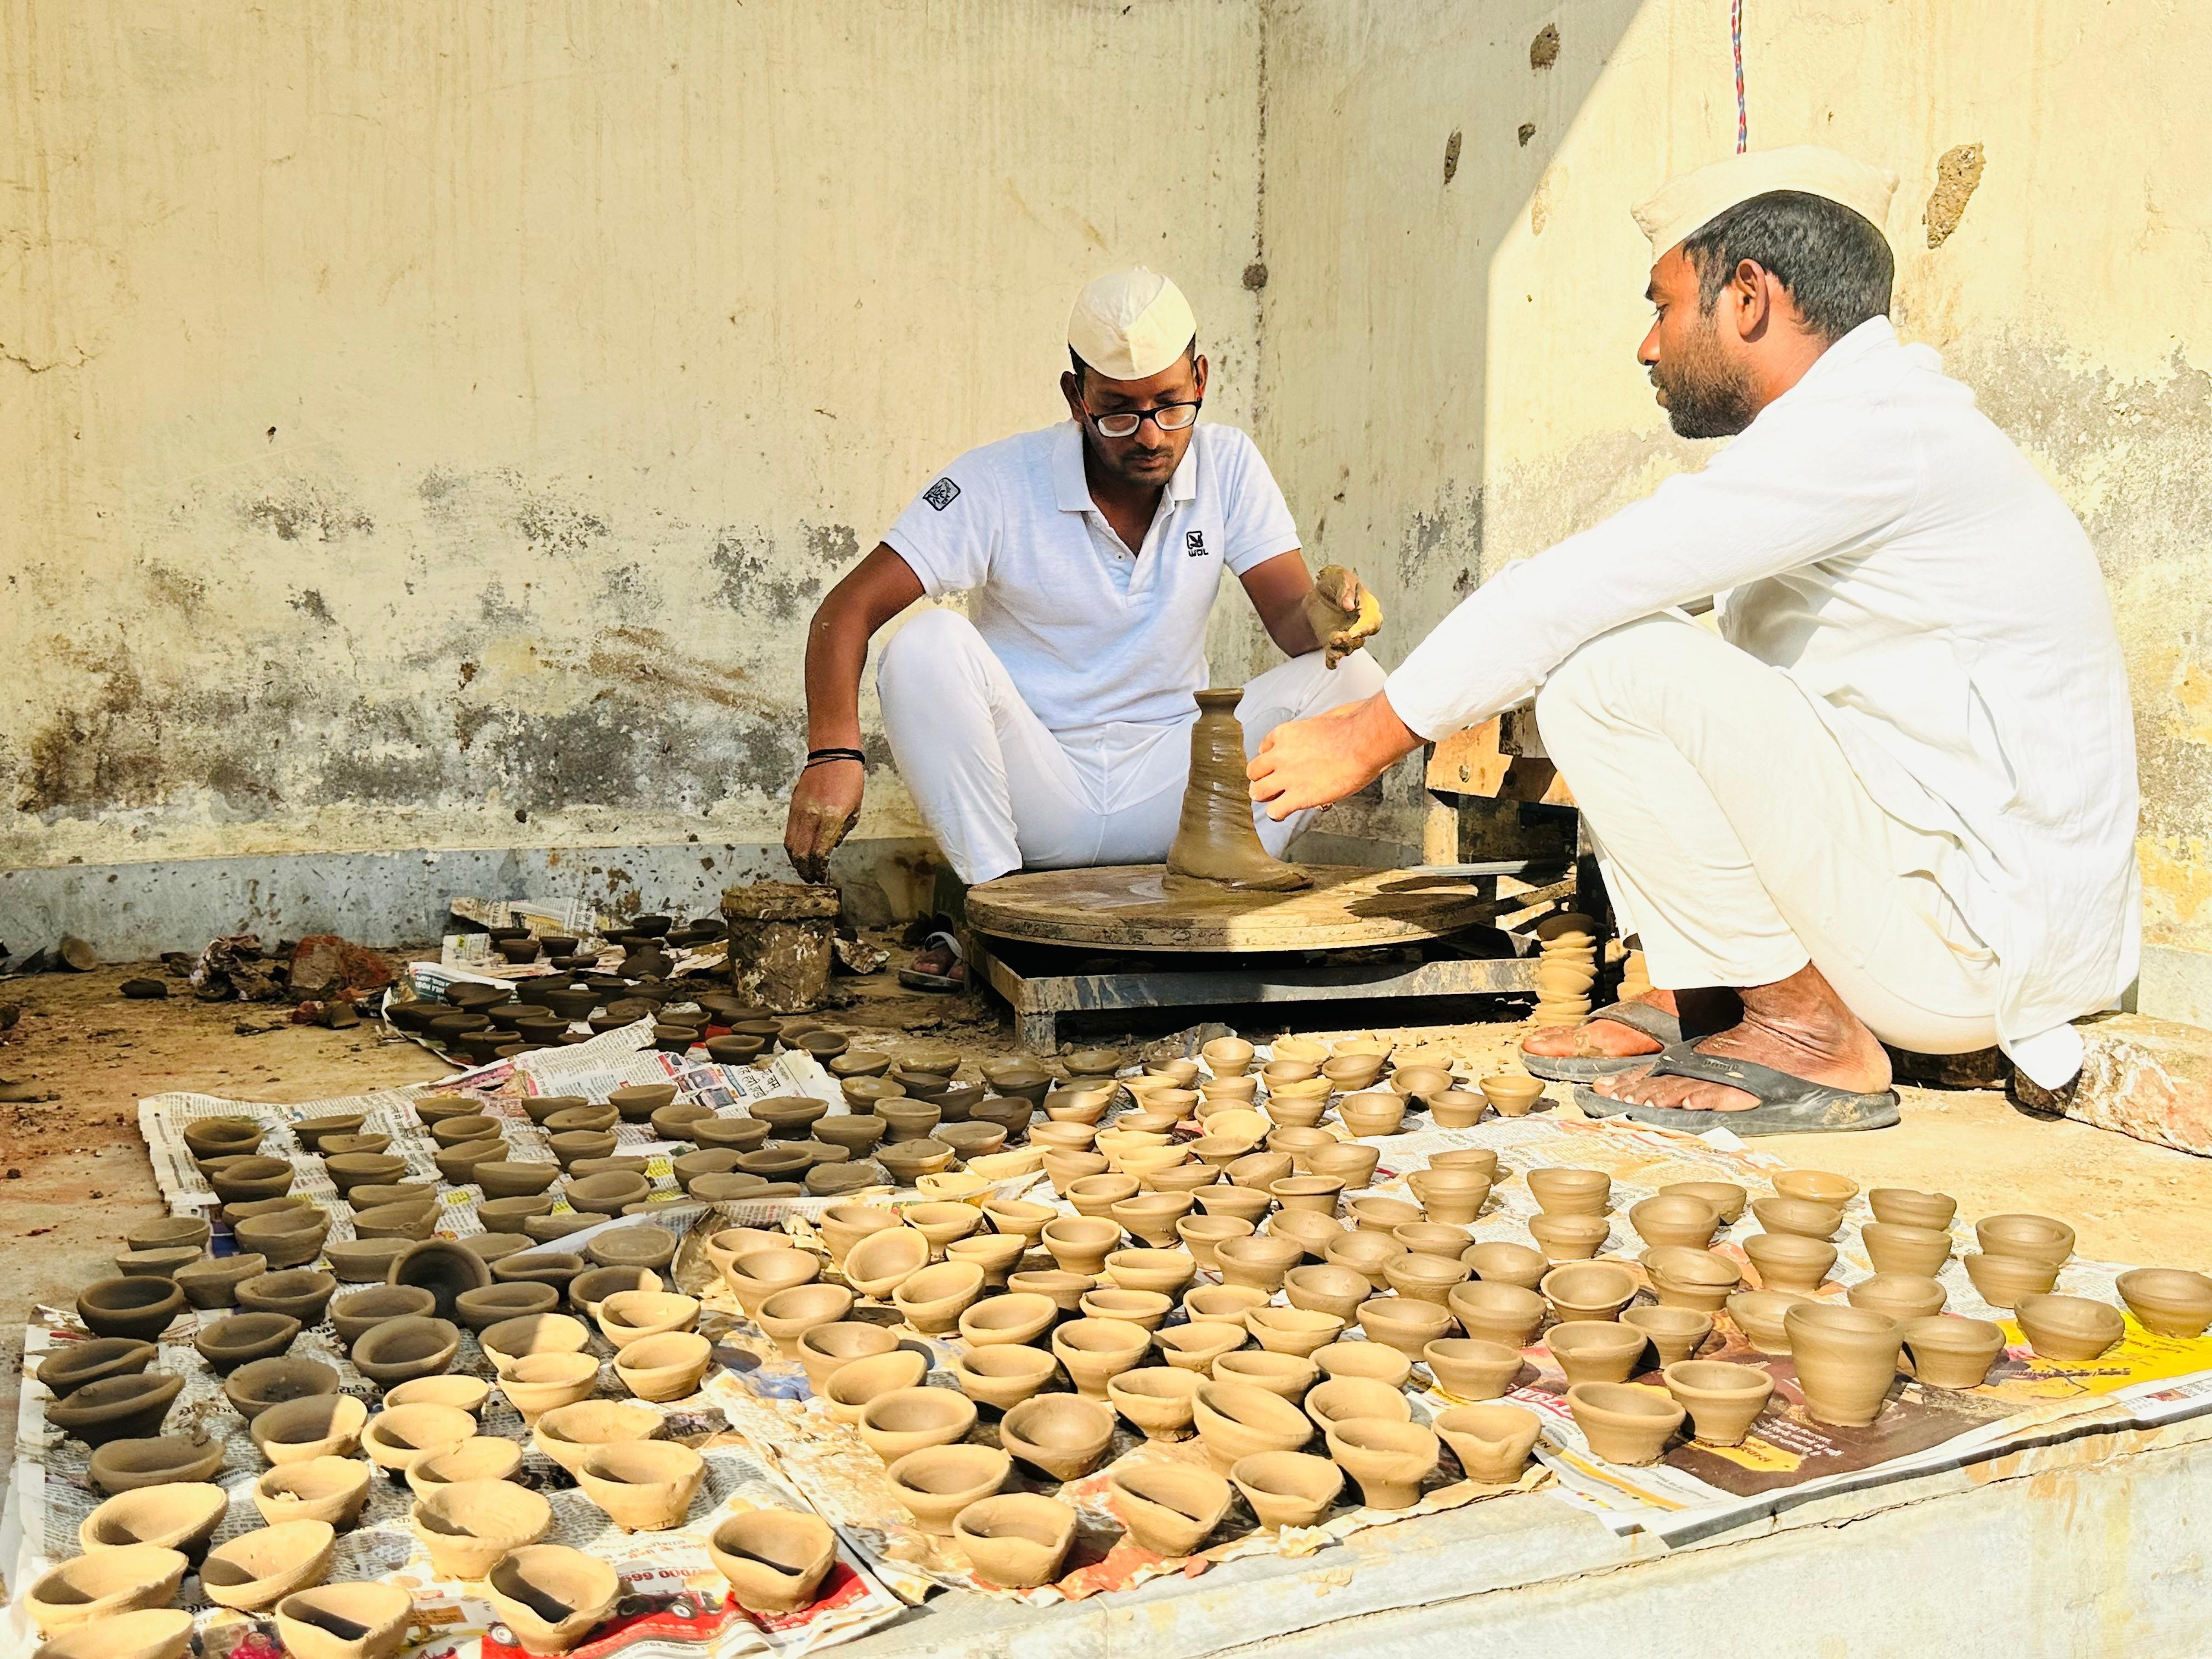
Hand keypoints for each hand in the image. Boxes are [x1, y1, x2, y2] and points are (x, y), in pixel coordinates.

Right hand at [783, 759, 863, 883]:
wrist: (832, 755)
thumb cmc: (849, 780)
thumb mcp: (855, 809)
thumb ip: (841, 832)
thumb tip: (830, 848)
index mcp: (831, 818)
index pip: (819, 853)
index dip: (819, 869)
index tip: (822, 876)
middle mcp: (813, 816)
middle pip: (801, 853)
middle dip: (805, 869)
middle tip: (810, 878)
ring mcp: (800, 811)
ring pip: (791, 844)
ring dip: (796, 860)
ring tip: (803, 868)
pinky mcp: (793, 806)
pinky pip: (789, 832)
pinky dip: (793, 845)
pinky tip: (799, 851)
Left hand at [1247, 693, 1420, 818]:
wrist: (1363, 742)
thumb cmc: (1353, 725)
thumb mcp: (1326, 716)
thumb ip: (1317, 726)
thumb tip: (1326, 725)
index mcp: (1286, 733)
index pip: (1264, 748)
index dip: (1271, 758)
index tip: (1278, 763)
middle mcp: (1280, 755)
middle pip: (1254, 771)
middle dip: (1261, 777)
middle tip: (1271, 783)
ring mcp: (1287, 777)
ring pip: (1257, 792)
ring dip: (1265, 796)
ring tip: (1274, 800)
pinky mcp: (1299, 797)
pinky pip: (1275, 811)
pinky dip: (1278, 813)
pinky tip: (1285, 813)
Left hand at [1299, 564, 1383, 667]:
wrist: (1315, 592)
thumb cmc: (1332, 582)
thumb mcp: (1338, 577)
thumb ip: (1344, 589)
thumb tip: (1349, 606)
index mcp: (1367, 607)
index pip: (1372, 622)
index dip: (1365, 628)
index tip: (1354, 631)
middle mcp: (1360, 624)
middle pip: (1361, 637)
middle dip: (1351, 639)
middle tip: (1338, 636)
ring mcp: (1347, 635)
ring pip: (1349, 647)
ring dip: (1341, 647)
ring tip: (1331, 639)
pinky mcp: (1333, 643)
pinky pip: (1335, 655)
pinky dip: (1333, 661)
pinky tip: (1330, 663)